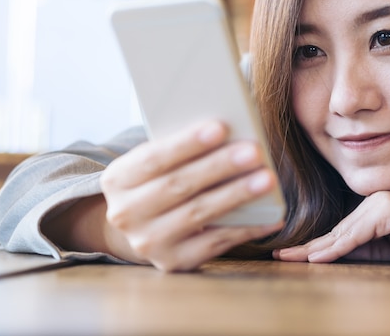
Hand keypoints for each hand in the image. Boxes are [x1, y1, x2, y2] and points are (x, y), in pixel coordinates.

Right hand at [100, 120, 283, 271]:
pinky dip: (247, 229)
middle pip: (178, 185)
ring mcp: (148, 242)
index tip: (221, 127)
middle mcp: (126, 214)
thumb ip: (180, 149)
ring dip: (236, 195)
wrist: (142, 229)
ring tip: (267, 179)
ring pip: (199, 214)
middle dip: (219, 167)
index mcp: (118, 179)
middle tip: (254, 151)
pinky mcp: (173, 262)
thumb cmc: (160, 182)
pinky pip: (216, 243)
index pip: (153, 158)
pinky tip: (271, 216)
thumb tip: (230, 130)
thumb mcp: (155, 165)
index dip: (187, 143)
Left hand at [273, 191, 389, 264]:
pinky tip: (317, 258)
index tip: (292, 256)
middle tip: (279, 255)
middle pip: (334, 232)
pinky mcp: (386, 210)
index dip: (315, 247)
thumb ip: (365, 250)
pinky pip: (356, 236)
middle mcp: (371, 203)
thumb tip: (334, 258)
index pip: (339, 234)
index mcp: (372, 211)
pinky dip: (336, 248)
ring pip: (341, 234)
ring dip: (314, 249)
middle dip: (306, 247)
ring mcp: (378, 204)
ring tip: (290, 258)